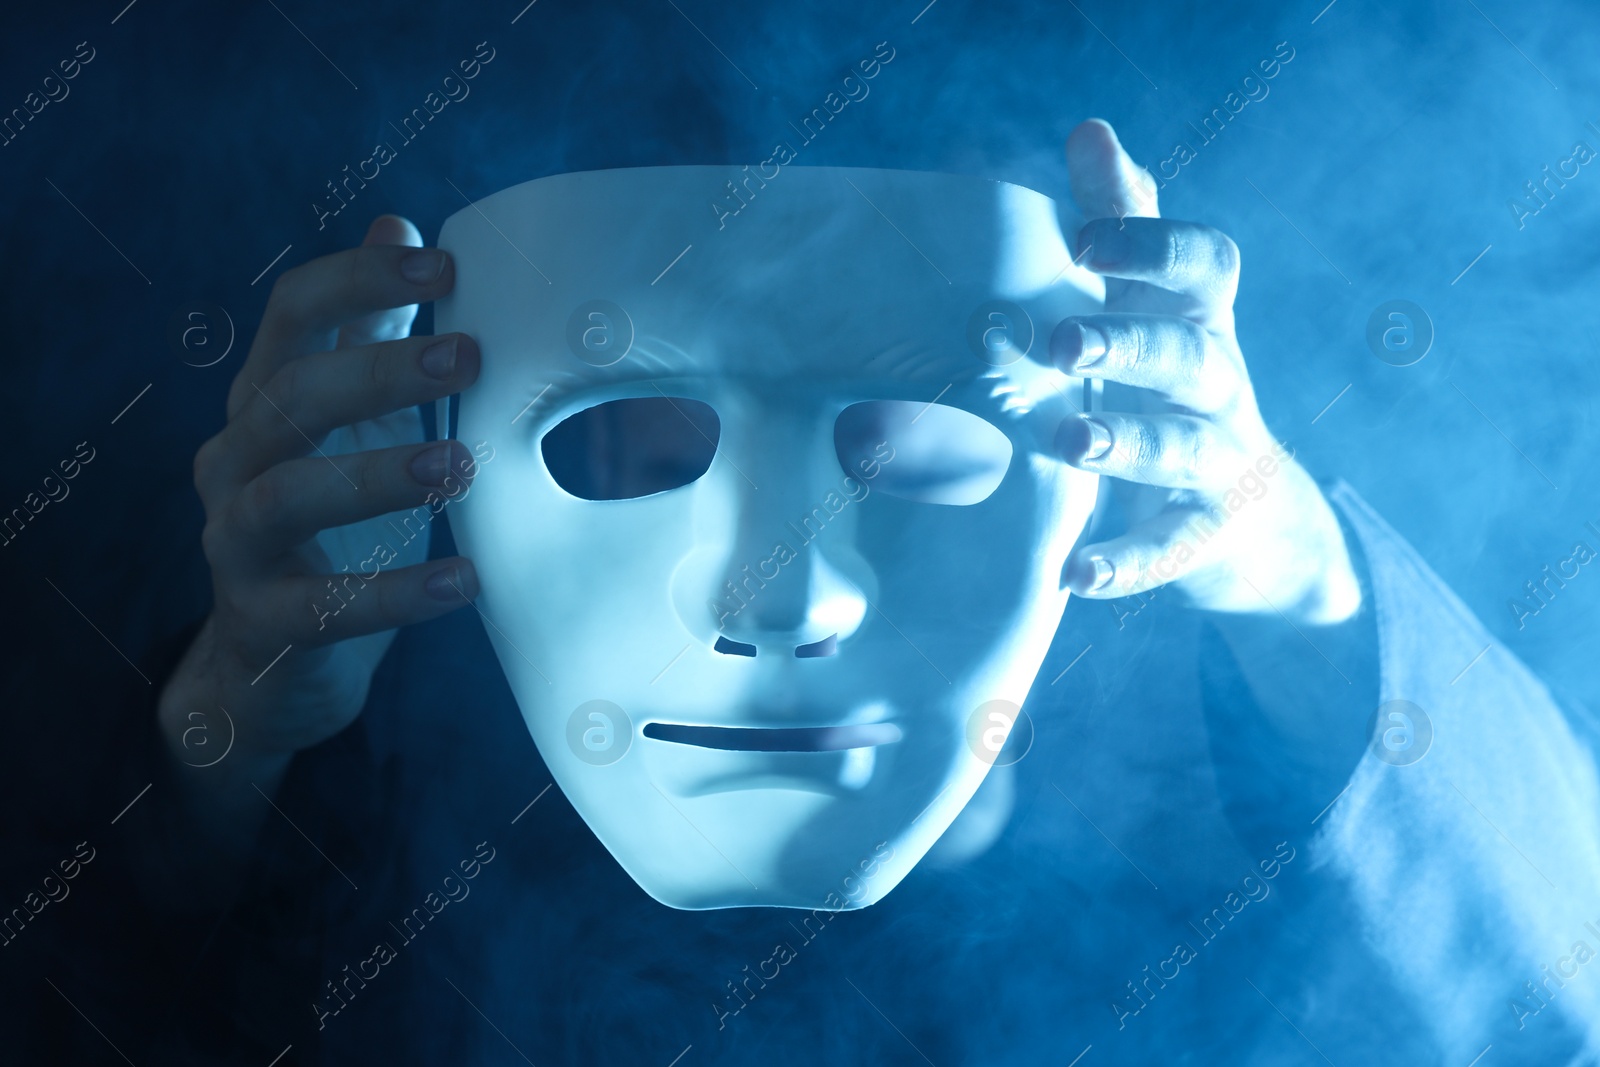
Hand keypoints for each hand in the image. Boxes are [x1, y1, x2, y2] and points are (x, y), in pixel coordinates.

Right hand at [161, 215, 482, 774]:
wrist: (273, 656)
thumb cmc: (329, 518)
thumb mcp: (349, 419)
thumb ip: (368, 330)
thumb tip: (397, 222)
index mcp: (265, 400)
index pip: (292, 314)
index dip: (359, 280)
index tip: (445, 266)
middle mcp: (235, 460)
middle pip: (288, 394)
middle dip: (377, 369)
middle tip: (468, 357)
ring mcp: (235, 542)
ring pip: (285, 495)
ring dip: (376, 475)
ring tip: (461, 465)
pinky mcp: (260, 621)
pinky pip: (321, 607)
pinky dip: (394, 594)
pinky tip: (463, 581)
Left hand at [1053, 120, 1358, 625]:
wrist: (1260, 524)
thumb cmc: (1177, 392)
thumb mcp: (1157, 311)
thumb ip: (1124, 225)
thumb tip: (1092, 129)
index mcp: (1199, 322)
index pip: (1203, 266)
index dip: (1152, 247)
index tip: (1082, 242)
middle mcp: (1218, 385)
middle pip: (1188, 352)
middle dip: (1128, 342)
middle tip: (1060, 341)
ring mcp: (1219, 463)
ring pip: (1181, 447)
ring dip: (1125, 442)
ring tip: (1069, 442)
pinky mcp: (1206, 536)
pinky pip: (1170, 551)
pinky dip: (1125, 565)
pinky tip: (1075, 577)